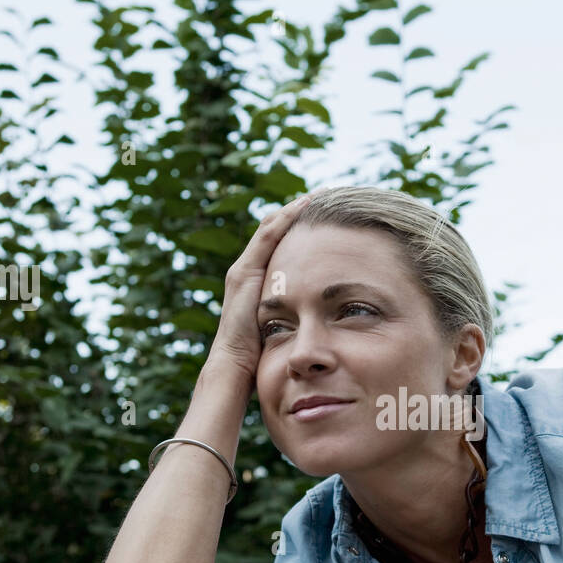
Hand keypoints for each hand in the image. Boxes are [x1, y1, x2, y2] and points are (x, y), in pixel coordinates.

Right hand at [206, 187, 327, 381]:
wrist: (234, 367)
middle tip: (327, 196)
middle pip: (275, 229)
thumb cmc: (260, 355)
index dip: (302, 227)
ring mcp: (245, 269)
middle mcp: (248, 269)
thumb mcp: (284, 327)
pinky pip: (268, 236)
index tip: (327, 215)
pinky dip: (287, 218)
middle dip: (299, 212)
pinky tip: (305, 205)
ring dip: (294, 209)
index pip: (281, 244)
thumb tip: (327, 317)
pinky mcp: (245, 272)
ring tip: (319, 195)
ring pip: (271, 226)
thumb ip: (297, 315)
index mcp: (258, 281)